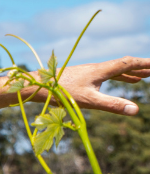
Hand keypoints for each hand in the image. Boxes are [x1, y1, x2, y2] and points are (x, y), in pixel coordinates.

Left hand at [0, 56, 149, 123]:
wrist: (34, 86)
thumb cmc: (60, 94)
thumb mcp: (89, 101)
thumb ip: (113, 105)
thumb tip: (136, 110)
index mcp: (100, 70)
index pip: (128, 63)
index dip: (144, 64)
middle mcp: (95, 68)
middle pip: (123, 65)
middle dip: (140, 68)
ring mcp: (86, 73)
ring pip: (112, 71)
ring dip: (128, 74)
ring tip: (141, 79)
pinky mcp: (78, 78)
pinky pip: (101, 76)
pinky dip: (112, 79)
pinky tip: (110, 85)